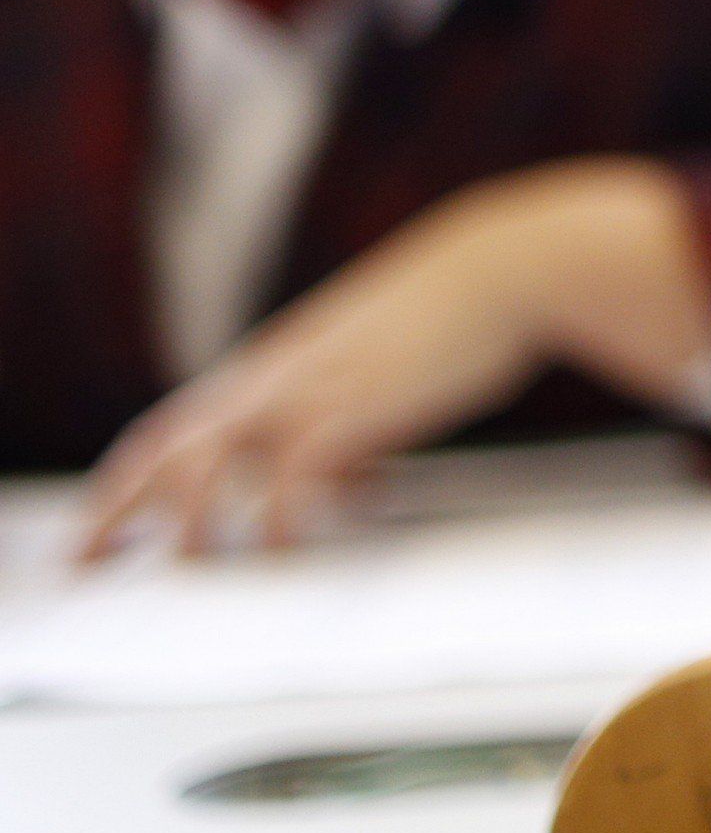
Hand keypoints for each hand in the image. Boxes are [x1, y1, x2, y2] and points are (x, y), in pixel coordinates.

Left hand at [79, 161, 710, 558]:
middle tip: (86, 560)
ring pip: (209, 460)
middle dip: (118, 507)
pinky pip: (291, 475)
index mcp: (277, 367)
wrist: (502, 269)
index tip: (106, 528)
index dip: (133, 480)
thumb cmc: (455, 317)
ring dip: (192, 518)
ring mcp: (309, 390)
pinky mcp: (353, 406)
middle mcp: (274, 377)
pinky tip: (291, 546)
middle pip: (168, 447)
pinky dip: (281, 517)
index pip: (176, 428)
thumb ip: (353, 428)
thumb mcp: (384, 372)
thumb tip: (353, 483)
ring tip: (194, 563)